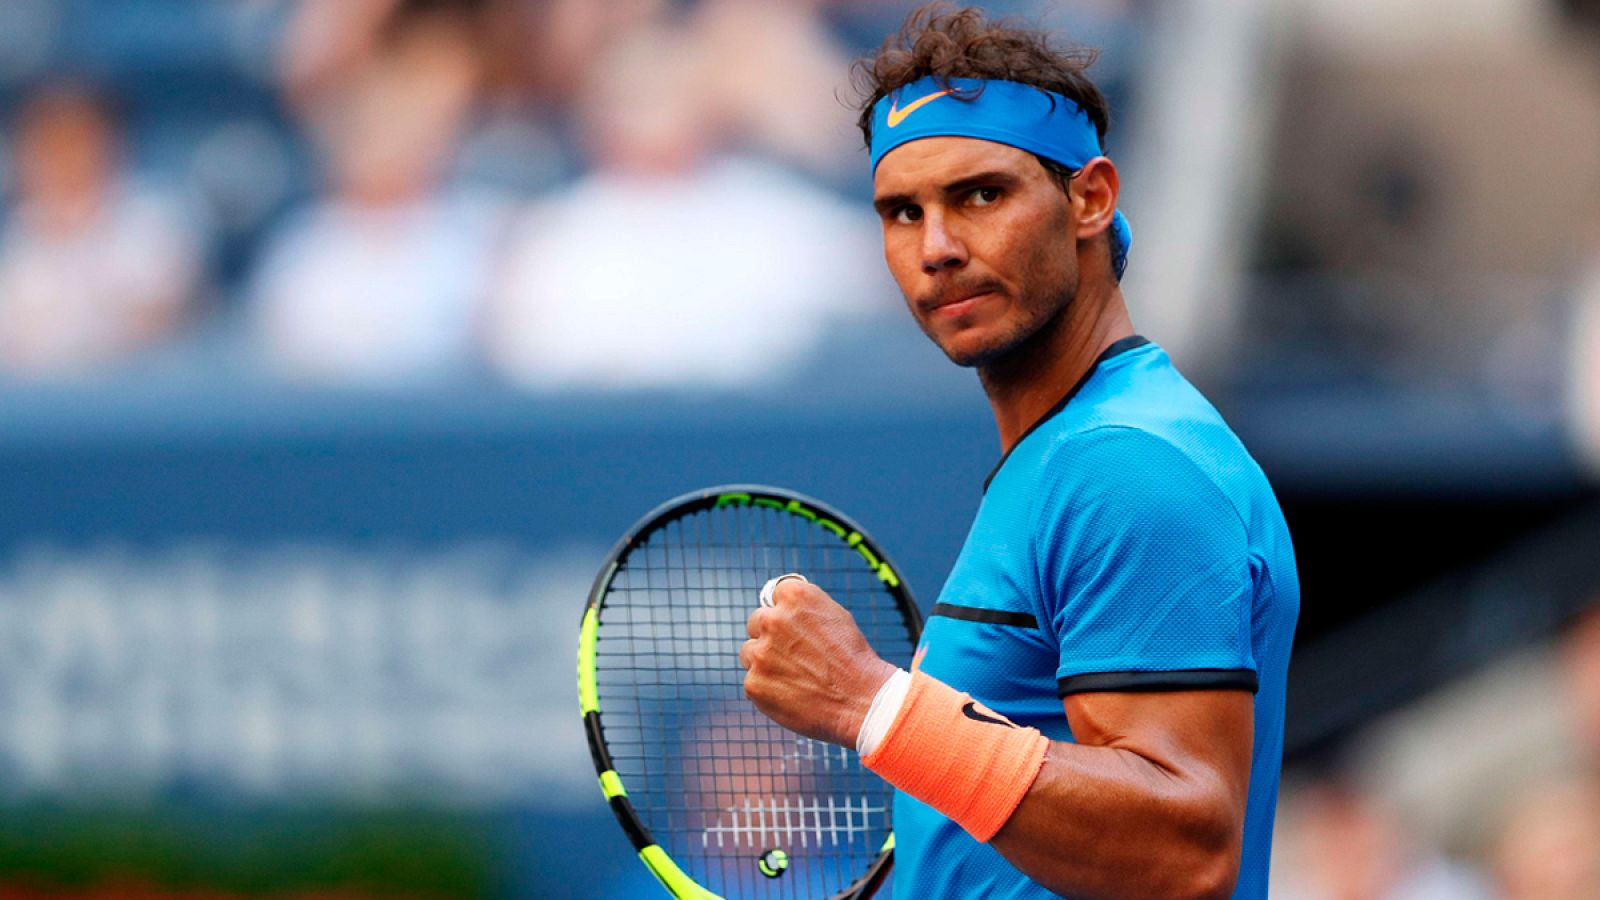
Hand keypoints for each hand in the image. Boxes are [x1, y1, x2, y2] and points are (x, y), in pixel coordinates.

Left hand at [739, 576, 897, 746]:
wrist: (861, 701)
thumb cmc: (852, 659)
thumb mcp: (834, 616)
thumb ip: (802, 609)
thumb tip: (778, 607)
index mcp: (795, 596)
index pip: (775, 594)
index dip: (786, 612)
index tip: (796, 627)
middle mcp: (773, 619)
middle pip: (756, 622)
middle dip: (770, 636)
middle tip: (795, 656)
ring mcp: (760, 653)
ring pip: (750, 652)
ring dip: (765, 662)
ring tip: (797, 678)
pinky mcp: (754, 683)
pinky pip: (753, 681)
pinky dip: (768, 688)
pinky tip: (792, 694)